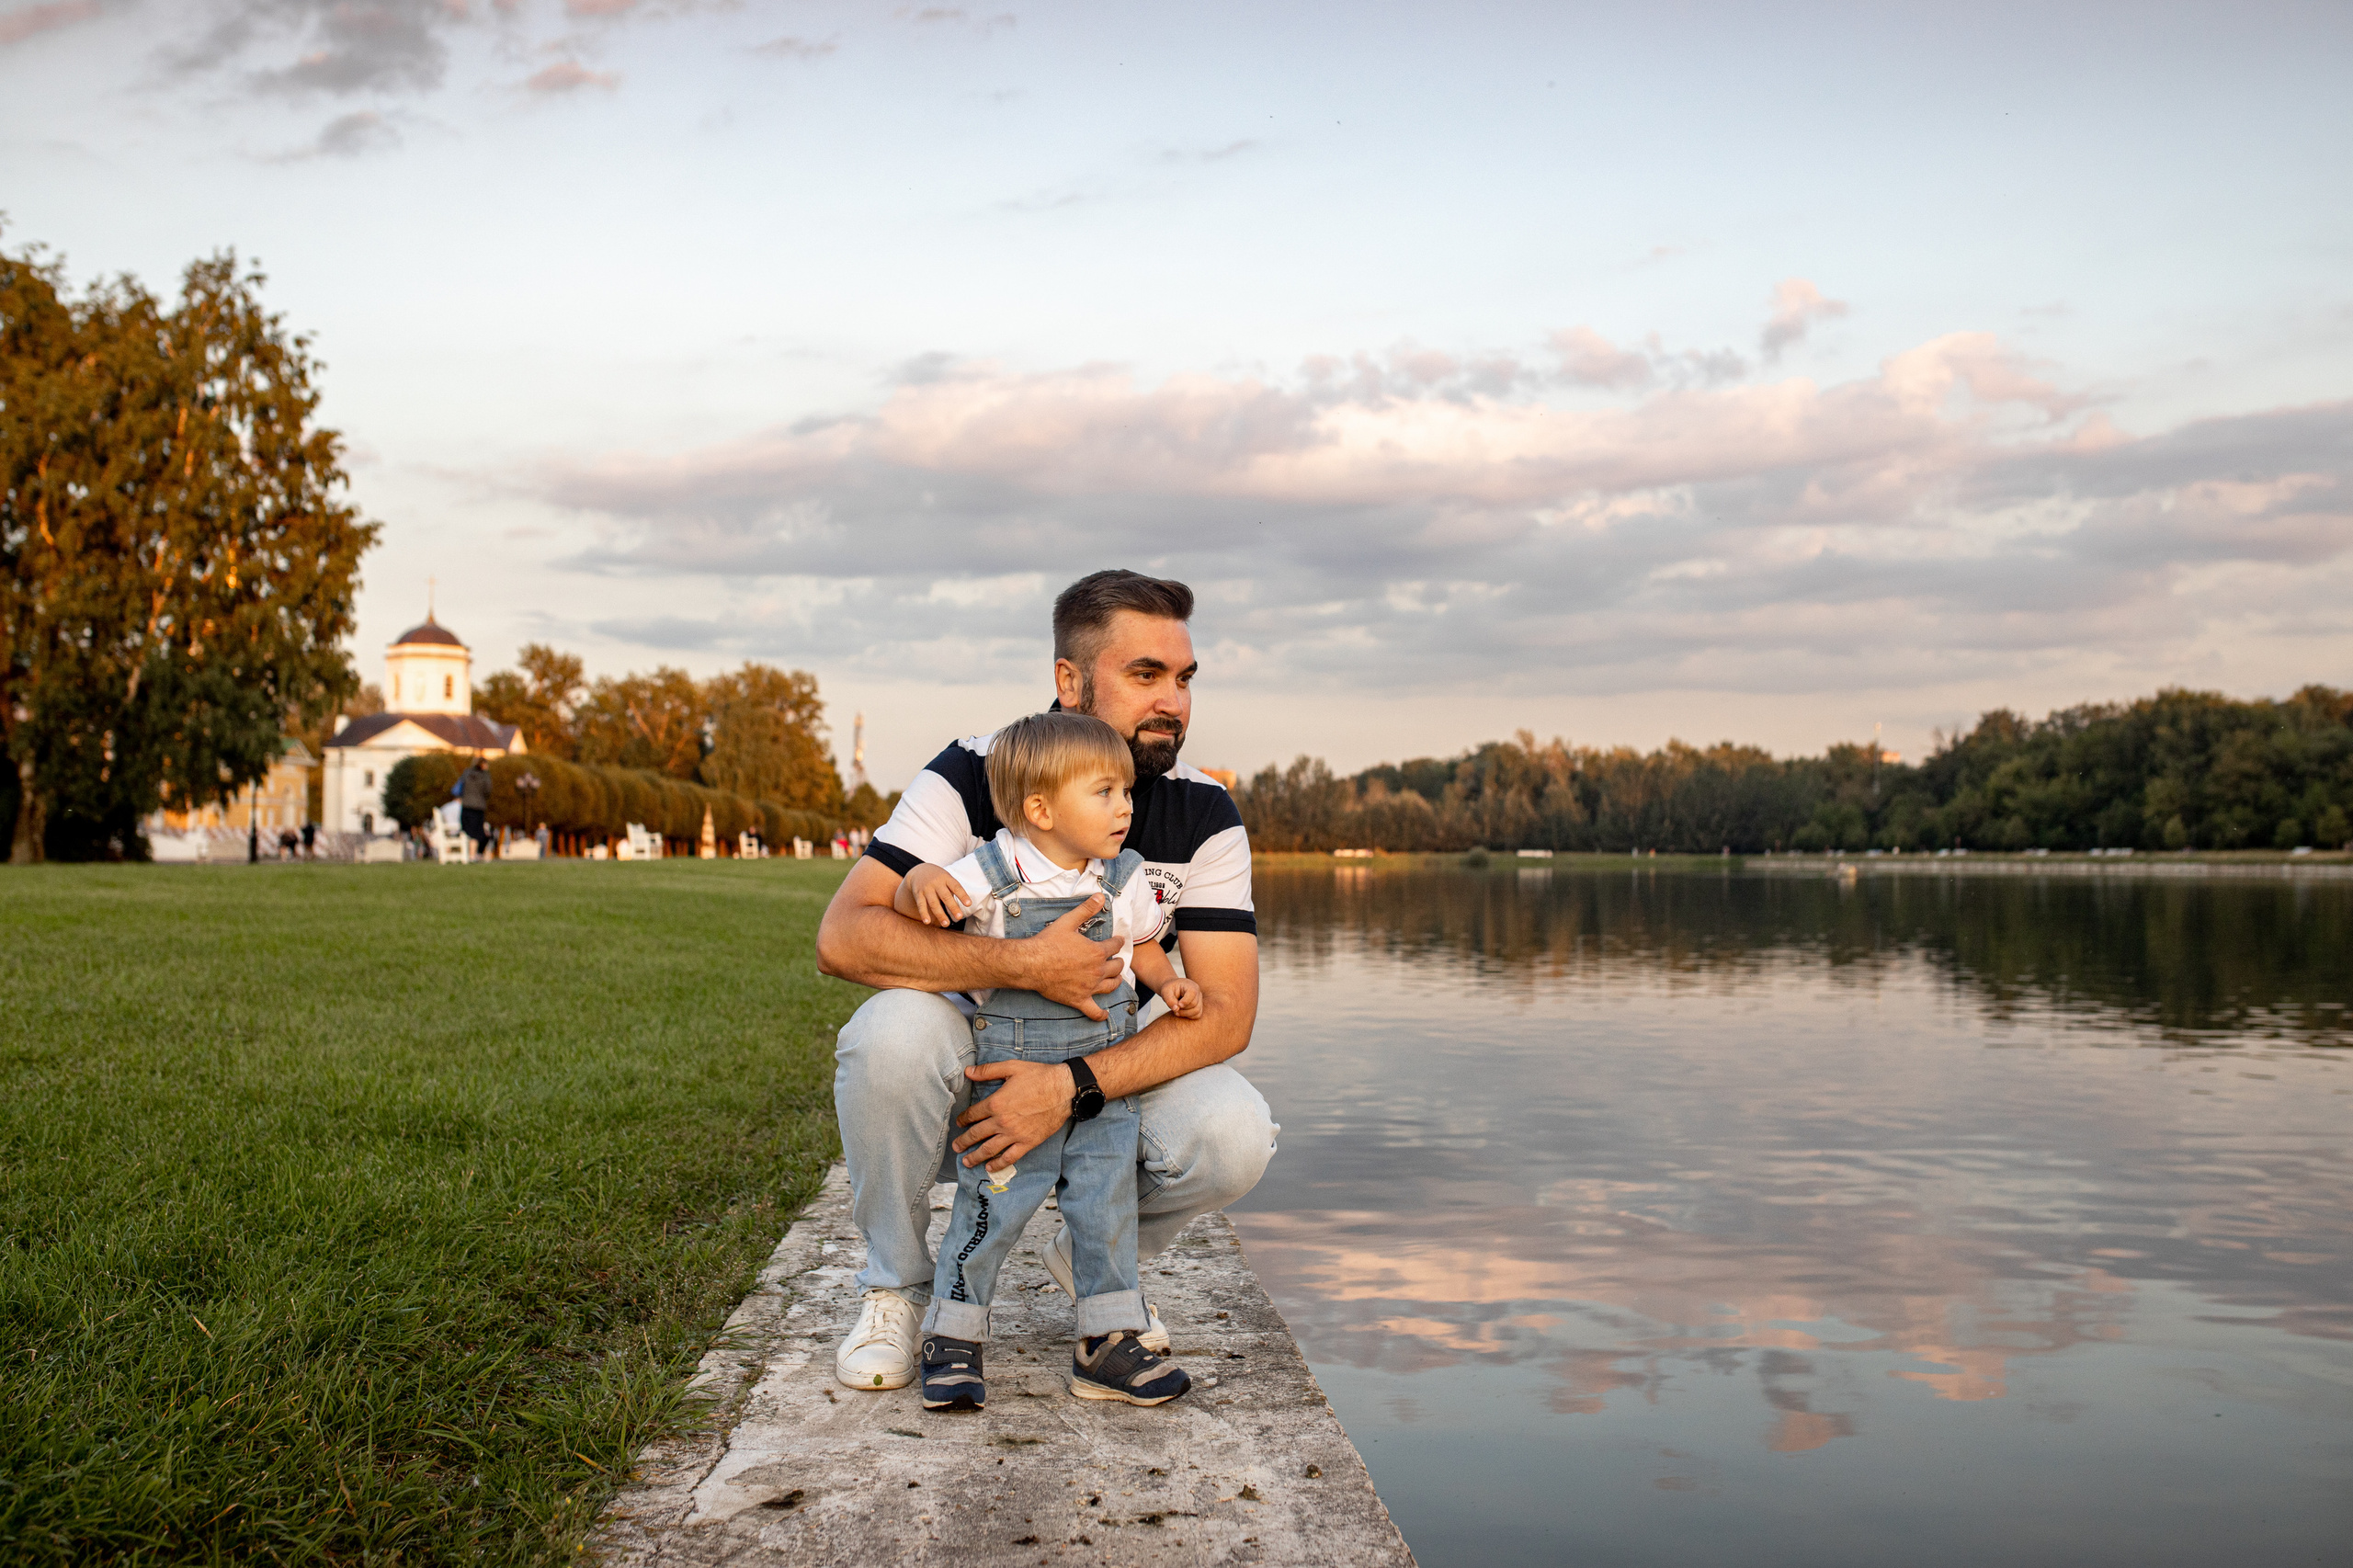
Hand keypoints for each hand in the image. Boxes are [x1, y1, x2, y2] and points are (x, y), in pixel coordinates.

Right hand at [900, 863, 972, 926]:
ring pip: (934, 903)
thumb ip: (953, 891)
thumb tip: (962, 907)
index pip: (956, 887)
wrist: (919, 871)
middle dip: (953, 907)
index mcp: (946, 878)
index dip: (963, 895)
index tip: (969, 904)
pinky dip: (924, 914)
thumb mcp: (947, 879)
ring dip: (940, 914)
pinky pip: (921, 905)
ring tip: (946, 924)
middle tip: (959, 917)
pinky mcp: (918, 894)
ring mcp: (927, 888)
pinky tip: (927, 922)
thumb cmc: (938, 878)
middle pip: (945, 896)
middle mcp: (936, 883)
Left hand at [953, 1060, 1075, 1168]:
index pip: (973, 1114)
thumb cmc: (1039, 1076)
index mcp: (996, 1103)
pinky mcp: (1028, 1142)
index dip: (963, 1119)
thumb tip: (968, 1072)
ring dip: (975, 1156)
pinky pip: (1010, 1157)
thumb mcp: (1012, 1067)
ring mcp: (1015, 1134)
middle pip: (976, 1134)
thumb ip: (988, 1071)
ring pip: (989, 1149)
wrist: (1064, 1089)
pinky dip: (998, 1164)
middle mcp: (1002, 1121)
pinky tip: (990, 1167)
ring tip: (966, 1161)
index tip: (960, 1123)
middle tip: (956, 1146)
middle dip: (963, 1141)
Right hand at [1013, 896, 1123, 1020]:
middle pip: (1117, 967)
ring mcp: (1089, 987)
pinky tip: (1103, 1014)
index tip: (1117, 940)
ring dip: (1115, 981)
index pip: (1115, 946)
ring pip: (1111, 986)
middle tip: (1115, 959)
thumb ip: (1086, 909)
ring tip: (1115, 978)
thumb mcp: (1068, 922)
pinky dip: (1100, 1014)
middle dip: (1118, 961)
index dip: (1117, 941)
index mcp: (1097, 952)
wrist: (1031, 964)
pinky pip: (1094, 1011)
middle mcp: (1097, 971)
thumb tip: (1101, 897)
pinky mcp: (1079, 1000)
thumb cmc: (1048, 943)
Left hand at [1158, 977, 1203, 1019]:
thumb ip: (1169, 1000)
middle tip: (1174, 1009)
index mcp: (1191, 985)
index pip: (1192, 993)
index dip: (1185, 1001)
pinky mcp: (1199, 1007)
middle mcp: (1198, 992)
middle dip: (1183, 1009)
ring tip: (1177, 1012)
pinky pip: (1197, 1015)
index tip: (1177, 1005)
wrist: (1172, 990)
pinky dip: (1189, 1016)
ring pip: (1197, 1011)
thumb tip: (1176, 1009)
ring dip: (1186, 1014)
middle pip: (1194, 1004)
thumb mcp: (1166, 992)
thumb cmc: (1169, 989)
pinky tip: (1182, 1013)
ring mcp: (1199, 1000)